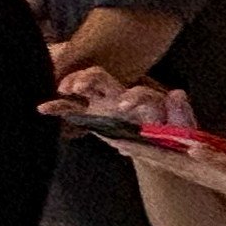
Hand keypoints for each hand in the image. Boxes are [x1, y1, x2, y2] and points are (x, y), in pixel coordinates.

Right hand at [45, 66, 190, 127]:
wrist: (156, 147)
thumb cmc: (170, 135)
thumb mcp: (181, 127)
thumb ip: (181, 112)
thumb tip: (177, 93)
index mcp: (144, 101)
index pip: (139, 92)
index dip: (132, 96)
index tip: (123, 106)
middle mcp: (121, 97)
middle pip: (104, 78)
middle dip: (90, 78)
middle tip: (79, 86)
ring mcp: (103, 104)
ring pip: (86, 86)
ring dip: (74, 83)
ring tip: (65, 89)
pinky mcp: (91, 115)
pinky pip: (72, 108)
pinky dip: (57, 107)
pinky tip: (44, 108)